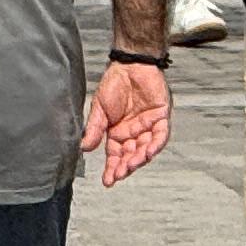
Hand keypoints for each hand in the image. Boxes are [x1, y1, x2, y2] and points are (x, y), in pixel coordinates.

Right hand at [83, 60, 171, 184]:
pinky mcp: (161, 117)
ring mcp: (148, 126)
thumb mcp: (99, 108)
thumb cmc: (114, 83)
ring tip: (130, 165)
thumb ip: (94, 128)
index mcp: (117, 132)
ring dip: (139, 158)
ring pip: (145, 148)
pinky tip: (148, 152)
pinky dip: (155, 144)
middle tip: (118, 175)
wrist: (130, 64)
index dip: (112, 168)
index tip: (107, 181)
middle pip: (131, 155)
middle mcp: (133, 133)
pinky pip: (161, 135)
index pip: (115, 155)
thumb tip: (84, 148)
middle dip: (125, 167)